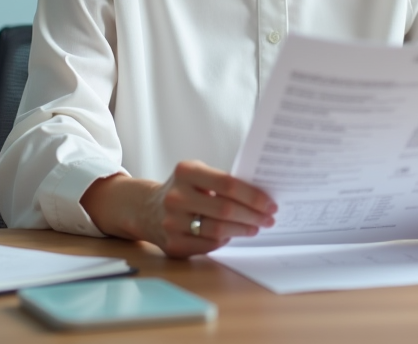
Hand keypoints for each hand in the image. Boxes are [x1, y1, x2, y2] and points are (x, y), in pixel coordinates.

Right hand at [84, 160, 275, 258]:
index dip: (253, 196)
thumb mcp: (197, 175)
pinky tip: (232, 234)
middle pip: (225, 210)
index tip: (270, 204)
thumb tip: (260, 198)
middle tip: (268, 218)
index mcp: (186, 171)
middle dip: (253, 216)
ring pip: (218, 230)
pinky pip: (208, 245)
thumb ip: (222, 182)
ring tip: (255, 227)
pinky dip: (225, 239)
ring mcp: (172, 222)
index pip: (227, 184)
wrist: (146, 209)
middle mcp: (176, 196)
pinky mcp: (173, 244)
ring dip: (242, 230)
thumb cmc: (183, 189)